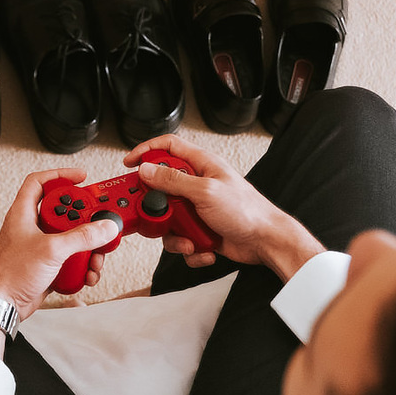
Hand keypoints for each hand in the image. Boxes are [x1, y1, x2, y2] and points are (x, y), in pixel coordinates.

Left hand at [0, 168, 120, 321]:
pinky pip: (71, 259)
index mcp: (24, 213)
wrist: (0, 304)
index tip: (82, 177)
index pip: (40, 182)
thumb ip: (81, 237)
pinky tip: (87, 274)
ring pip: (71, 238)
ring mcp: (40, 246)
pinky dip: (82, 265)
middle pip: (65, 212)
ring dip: (88, 248)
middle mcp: (31, 227)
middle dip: (84, 220)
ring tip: (95, 257)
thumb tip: (103, 227)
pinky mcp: (47, 266)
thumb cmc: (9, 274)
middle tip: (98, 223)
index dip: (61, 175)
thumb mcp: (51, 249)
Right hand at [125, 135, 321, 279]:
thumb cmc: (248, 211)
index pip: (167, 147)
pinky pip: (179, 238)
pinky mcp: (198, 228)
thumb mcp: (205, 191)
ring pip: (166, 218)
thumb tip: (147, 170)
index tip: (130, 163)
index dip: (146, 151)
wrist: (266, 242)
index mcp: (201, 165)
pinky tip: (201, 246)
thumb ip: (173, 180)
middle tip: (157, 215)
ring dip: (174, 234)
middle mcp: (196, 185)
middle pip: (160, 188)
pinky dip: (188, 247)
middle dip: (157, 207)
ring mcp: (196, 207)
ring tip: (189, 238)